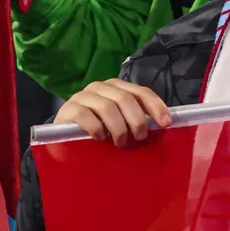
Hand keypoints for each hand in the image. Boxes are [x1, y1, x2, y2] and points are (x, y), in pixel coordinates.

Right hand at [55, 79, 171, 145]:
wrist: (64, 136)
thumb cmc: (98, 130)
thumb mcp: (120, 123)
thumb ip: (136, 119)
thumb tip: (163, 125)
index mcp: (117, 87)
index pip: (141, 92)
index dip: (156, 106)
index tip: (165, 123)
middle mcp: (100, 87)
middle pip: (125, 98)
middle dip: (137, 120)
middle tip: (139, 138)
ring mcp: (83, 96)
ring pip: (107, 107)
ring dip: (118, 128)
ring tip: (120, 143)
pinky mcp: (68, 109)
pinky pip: (86, 116)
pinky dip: (97, 129)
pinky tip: (100, 139)